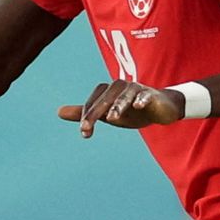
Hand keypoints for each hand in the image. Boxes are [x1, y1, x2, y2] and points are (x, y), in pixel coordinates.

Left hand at [57, 80, 183, 137]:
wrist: (161, 109)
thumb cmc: (131, 111)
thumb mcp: (107, 114)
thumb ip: (84, 113)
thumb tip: (58, 112)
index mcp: (109, 91)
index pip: (94, 100)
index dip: (87, 115)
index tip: (84, 132)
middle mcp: (121, 87)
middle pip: (106, 96)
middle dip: (96, 111)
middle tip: (87, 128)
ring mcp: (137, 89)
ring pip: (125, 93)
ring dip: (118, 104)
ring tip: (112, 118)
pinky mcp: (152, 94)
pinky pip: (146, 94)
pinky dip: (142, 98)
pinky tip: (138, 105)